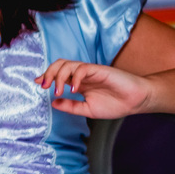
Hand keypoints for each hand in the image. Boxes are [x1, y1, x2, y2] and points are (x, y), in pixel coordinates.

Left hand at [36, 59, 151, 117]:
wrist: (136, 101)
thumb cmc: (116, 104)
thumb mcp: (88, 109)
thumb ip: (71, 106)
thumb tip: (53, 103)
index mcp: (78, 83)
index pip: (58, 74)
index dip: (46, 76)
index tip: (37, 83)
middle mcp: (82, 75)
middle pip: (59, 65)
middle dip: (48, 73)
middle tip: (44, 86)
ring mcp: (90, 71)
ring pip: (67, 64)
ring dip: (58, 76)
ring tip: (57, 90)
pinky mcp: (99, 70)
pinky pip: (82, 68)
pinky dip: (74, 78)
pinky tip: (74, 90)